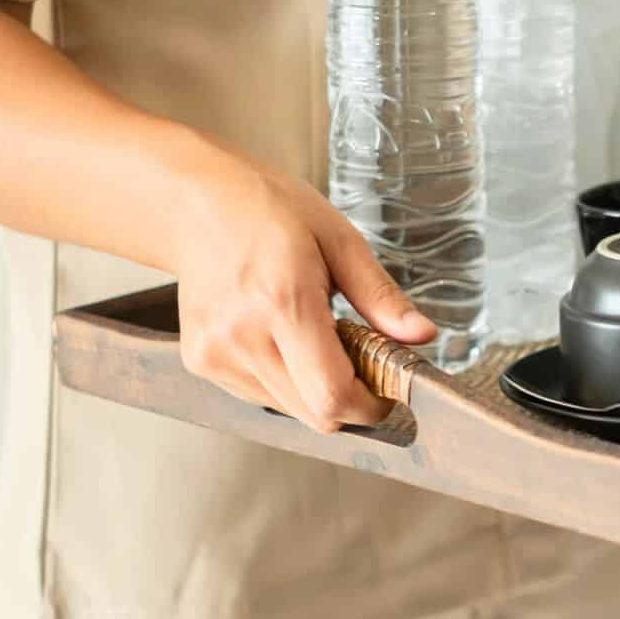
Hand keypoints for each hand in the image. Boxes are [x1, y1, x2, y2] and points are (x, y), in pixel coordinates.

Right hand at [170, 159, 436, 433]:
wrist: (196, 204)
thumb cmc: (268, 210)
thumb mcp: (340, 240)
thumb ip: (382, 296)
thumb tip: (423, 335)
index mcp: (283, 302)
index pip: (332, 395)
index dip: (371, 405)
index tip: (389, 390)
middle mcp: (242, 336)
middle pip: (314, 413)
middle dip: (349, 397)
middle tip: (360, 356)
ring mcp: (215, 354)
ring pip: (288, 409)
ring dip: (315, 389)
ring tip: (315, 336)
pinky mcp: (200, 362)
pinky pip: (259, 395)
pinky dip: (285, 381)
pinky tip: (282, 337)